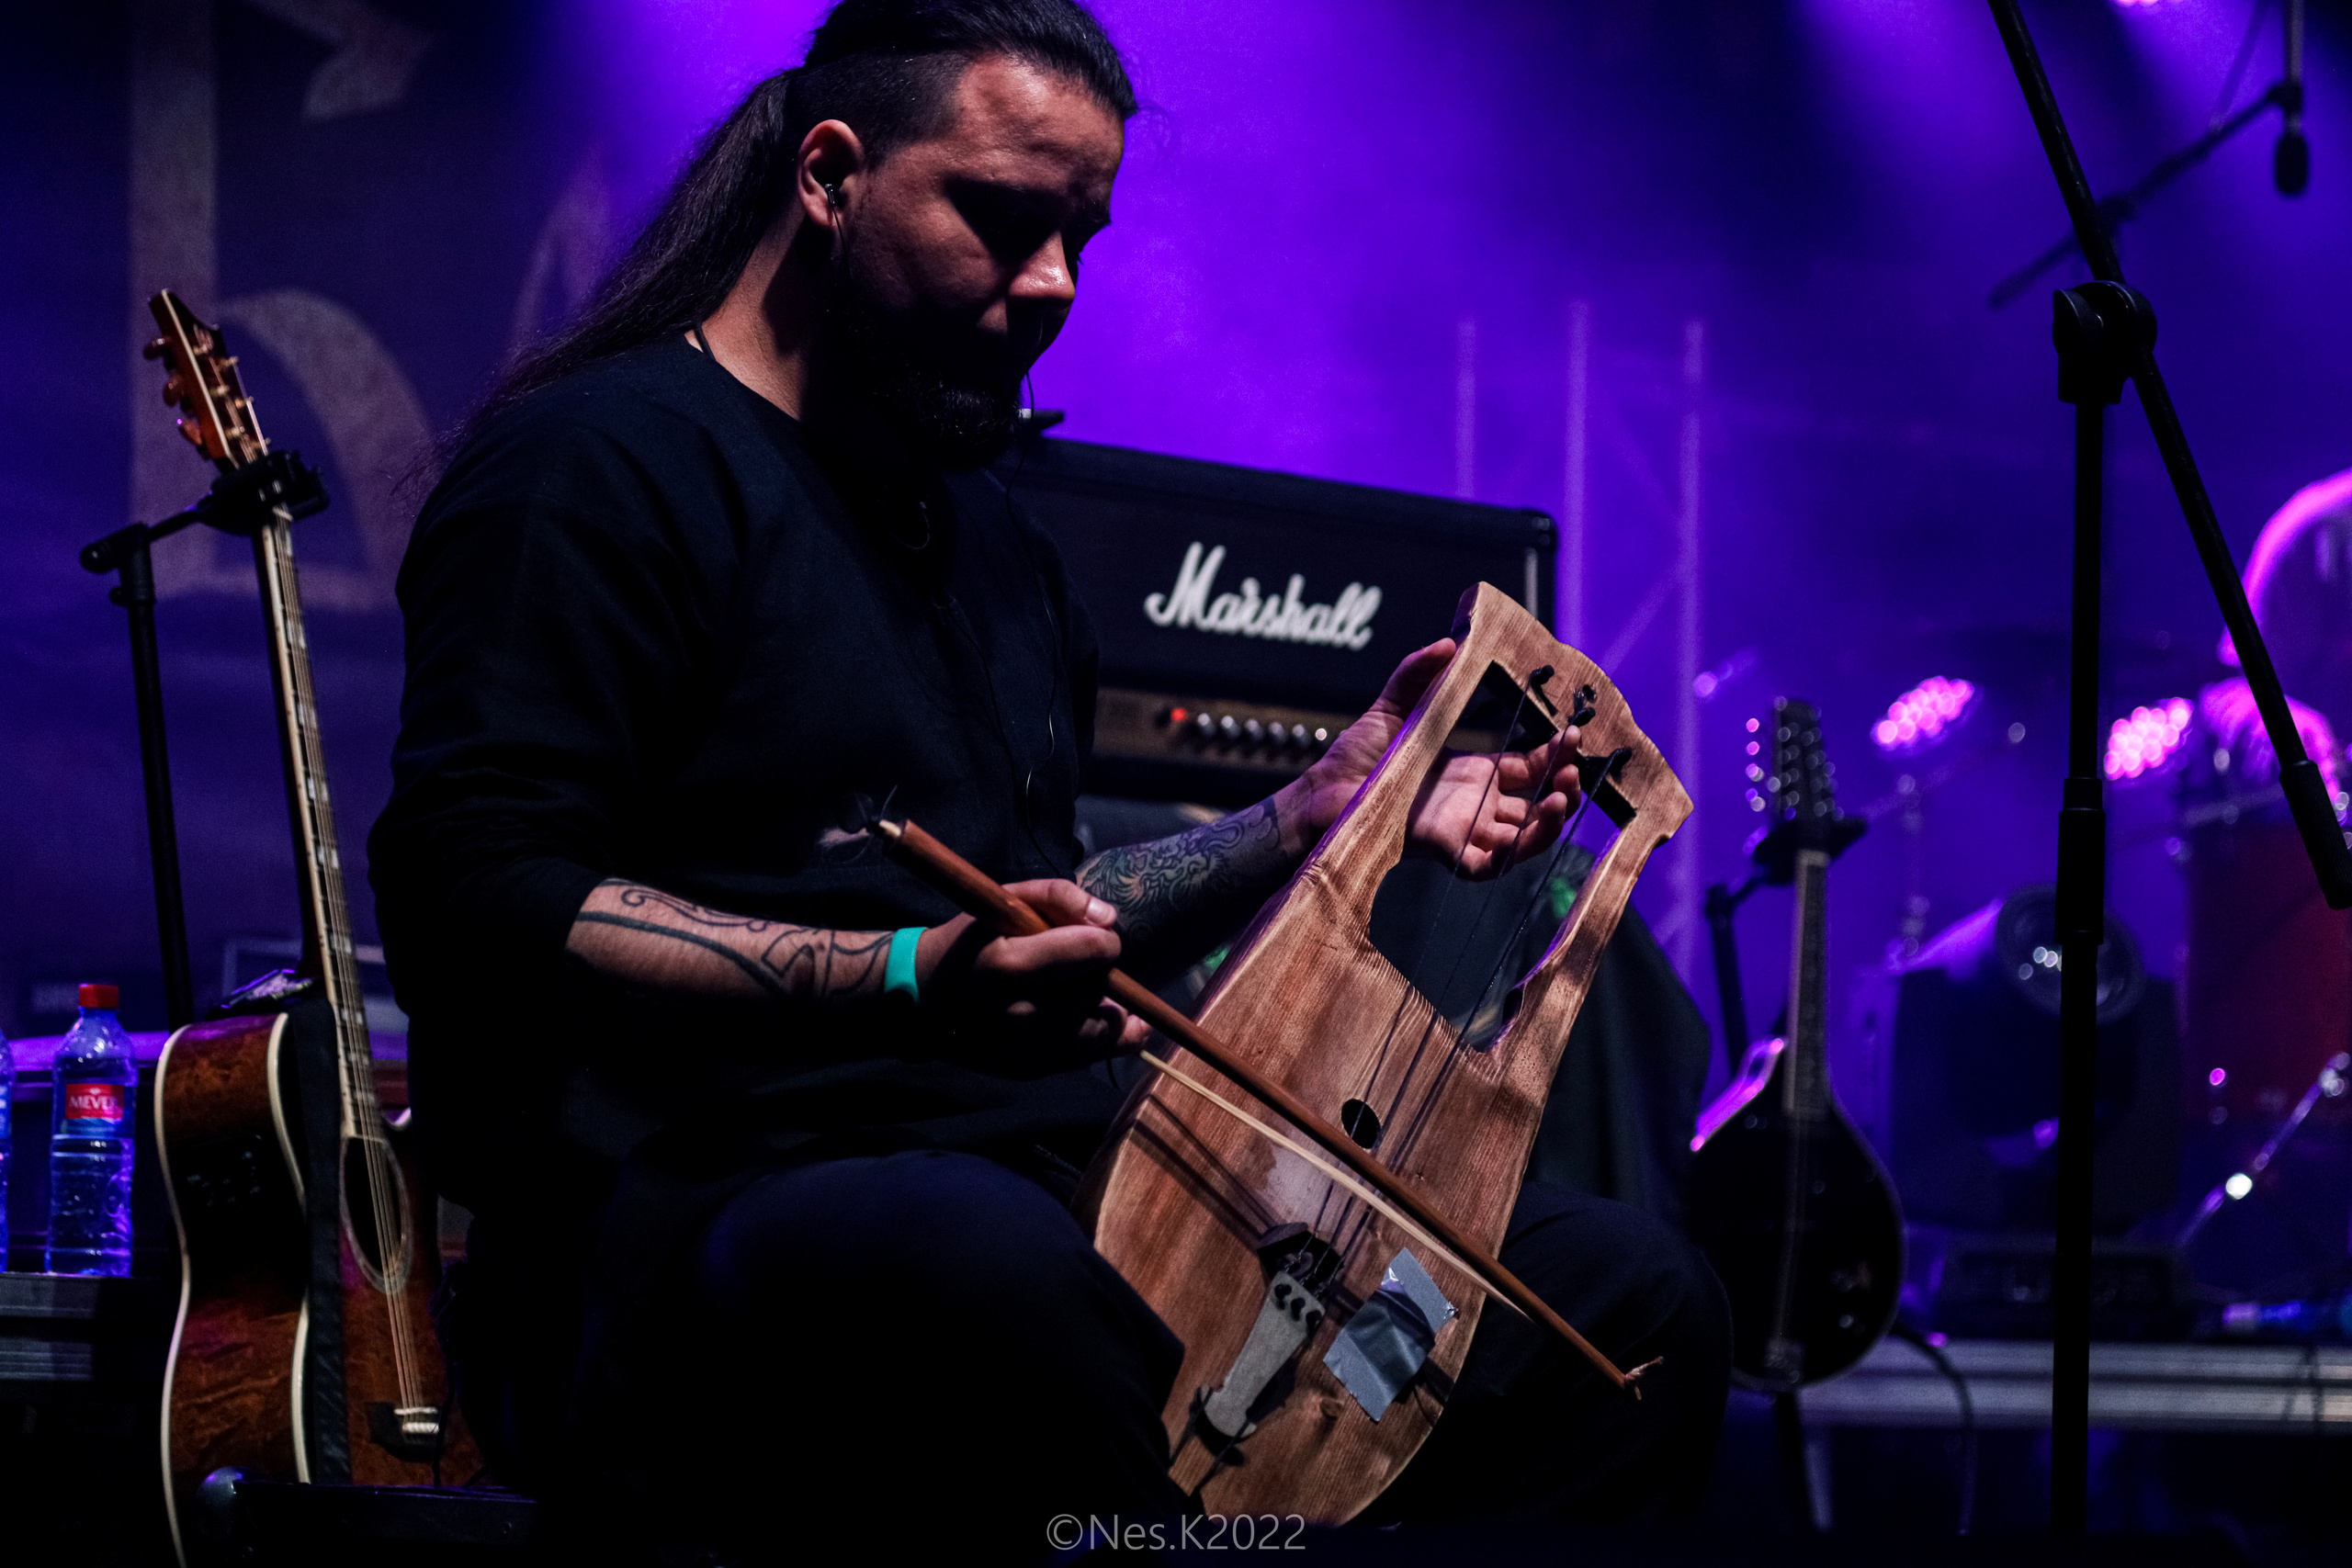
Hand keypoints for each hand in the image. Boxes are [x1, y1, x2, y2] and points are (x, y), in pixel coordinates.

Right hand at [917, 879, 1151, 1071]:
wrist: (922, 1000)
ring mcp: (1022, 1047)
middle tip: (1086, 965)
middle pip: (1097, 989)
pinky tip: (1116, 1023)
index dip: (1104, 941)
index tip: (1096, 938)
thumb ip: (1057, 896)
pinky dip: (1110, 1040)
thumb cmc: (968, 943)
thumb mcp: (1002, 901)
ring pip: (1100, 1029)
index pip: (1091, 951)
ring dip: (1110, 1009)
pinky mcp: (1027, 1069)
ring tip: (1098, 993)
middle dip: (1102, 973)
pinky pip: (1088, 1057)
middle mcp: (1017, 1012)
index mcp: (1009, 964)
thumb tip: (1108, 919)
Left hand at [1287, 639, 1583, 877]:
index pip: (1527, 769)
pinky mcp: (1445, 852)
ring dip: (1550, 822)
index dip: (1553, 756)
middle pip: (1534, 805)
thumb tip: (1451, 640)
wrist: (1321, 794)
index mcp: (1470, 774)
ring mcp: (1462, 831)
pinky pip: (1490, 865)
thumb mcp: (1392, 705)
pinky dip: (1516, 851)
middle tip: (1573, 768)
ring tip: (1563, 796)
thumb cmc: (1354, 757)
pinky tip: (1532, 826)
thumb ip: (1419, 673)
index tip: (1571, 734)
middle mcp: (1473, 806)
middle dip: (1562, 787)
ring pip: (1523, 839)